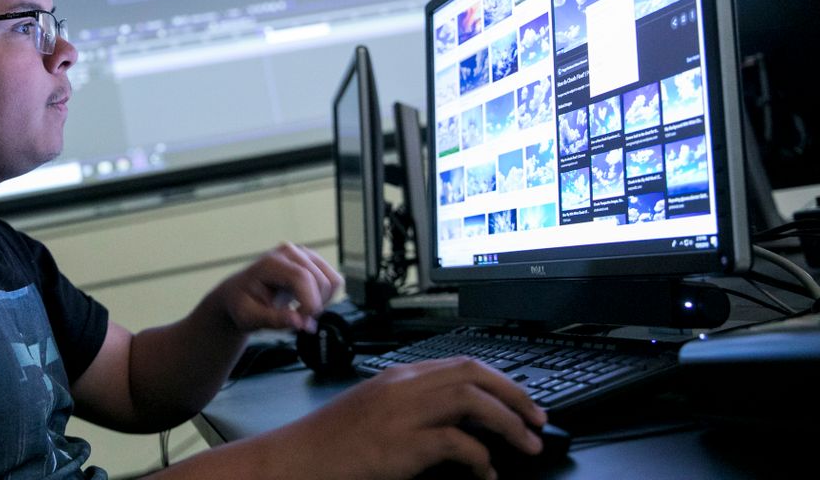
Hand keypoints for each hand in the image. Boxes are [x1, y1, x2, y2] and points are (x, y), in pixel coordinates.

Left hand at [210, 243, 342, 334]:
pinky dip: (326, 297)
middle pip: (320, 281)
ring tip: (301, 311)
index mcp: (270, 263)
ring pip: (332, 281)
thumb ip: (273, 320)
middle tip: (297, 321)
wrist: (239, 294)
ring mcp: (303, 254)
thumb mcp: (249, 317)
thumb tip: (298, 322)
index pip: (302, 277)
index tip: (302, 323)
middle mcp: (289, 252)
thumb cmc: (241, 304)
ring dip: (321, 302)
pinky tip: (307, 302)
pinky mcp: (312, 261)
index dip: (309, 303)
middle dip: (314, 307)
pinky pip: (334, 280)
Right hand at [279, 357, 546, 479]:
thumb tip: (457, 422)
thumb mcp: (375, 411)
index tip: (522, 400)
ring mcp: (402, 414)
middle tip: (538, 419)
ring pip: (472, 401)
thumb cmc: (331, 441)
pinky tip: (485, 472)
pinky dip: (479, 458)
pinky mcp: (400, 445)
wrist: (295, 458)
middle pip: (474, 375)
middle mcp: (403, 387)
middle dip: (515, 395)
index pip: (461, 364)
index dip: (501, 380)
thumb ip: (412, 406)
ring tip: (526, 445)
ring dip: (507, 422)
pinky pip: (455, 443)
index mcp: (398, 377)